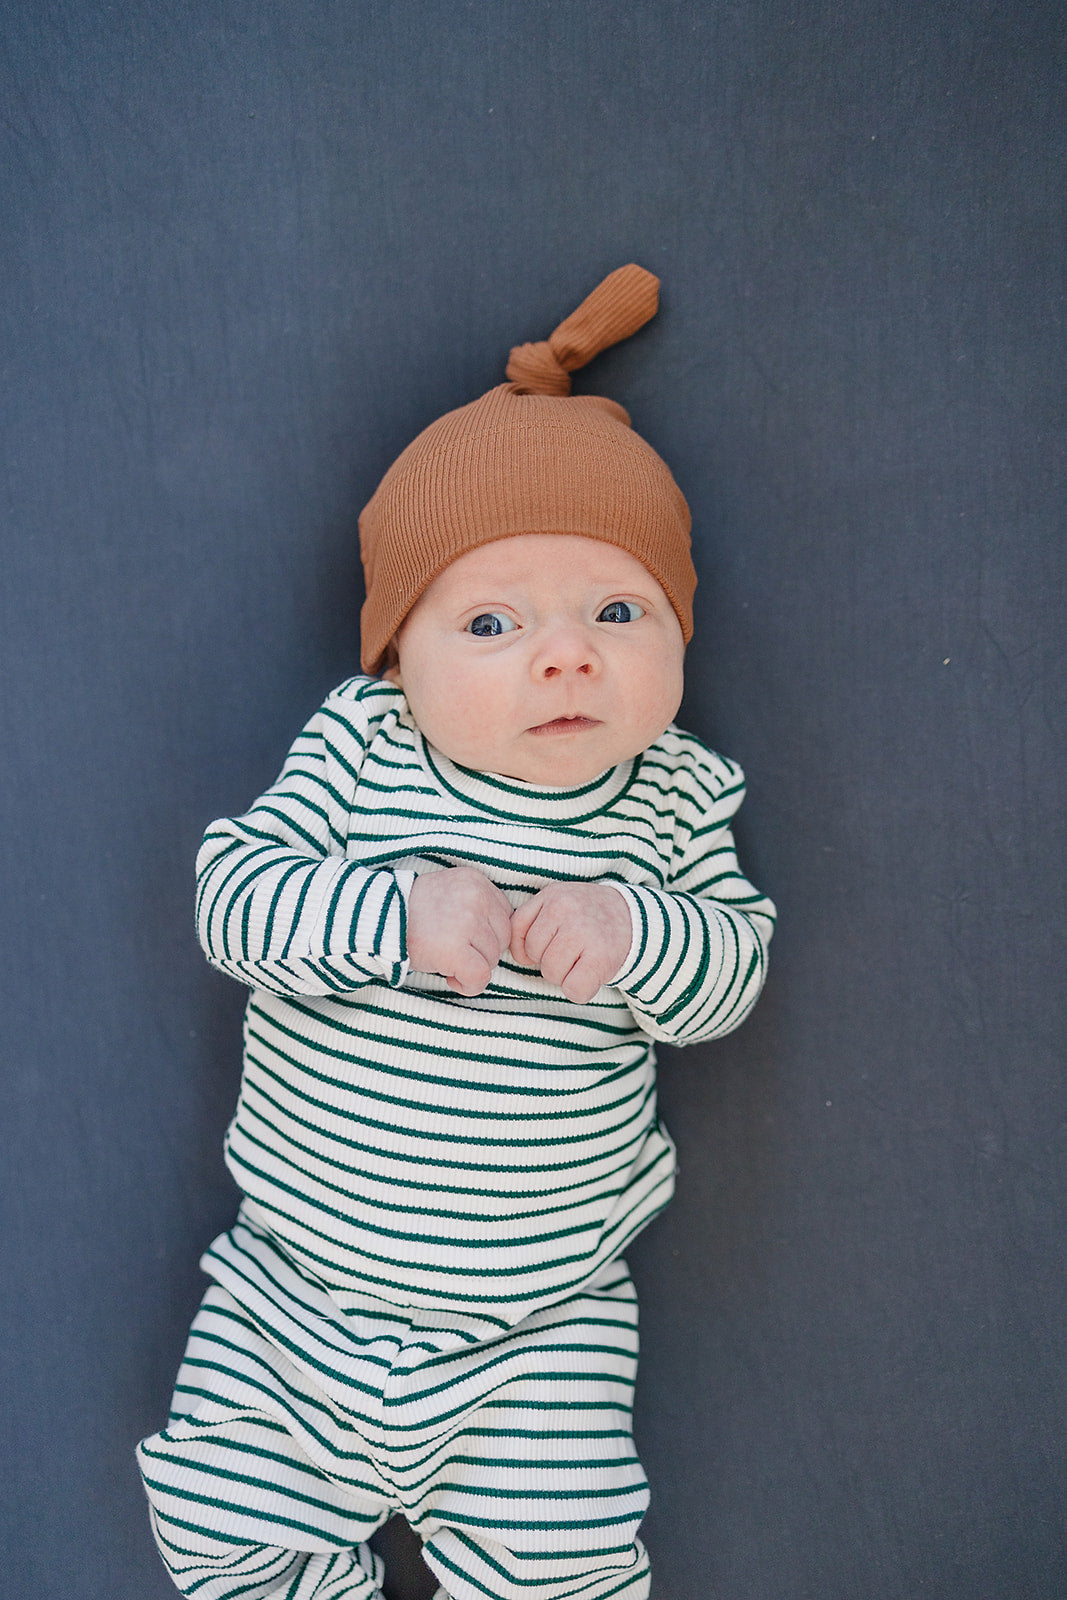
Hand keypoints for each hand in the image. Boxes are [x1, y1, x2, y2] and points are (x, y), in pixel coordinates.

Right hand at [407, 867, 512, 996]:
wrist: (375, 920)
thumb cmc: (411, 913)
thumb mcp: (448, 894)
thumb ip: (476, 907)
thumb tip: (500, 939)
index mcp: (475, 881)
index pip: (504, 915)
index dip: (486, 935)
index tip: (464, 939)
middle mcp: (475, 896)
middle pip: (503, 938)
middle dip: (482, 952)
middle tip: (454, 953)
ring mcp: (466, 921)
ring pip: (493, 959)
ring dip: (473, 967)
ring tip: (446, 961)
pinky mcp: (454, 948)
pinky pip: (480, 976)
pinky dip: (469, 985)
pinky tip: (451, 978)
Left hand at [509, 882, 631, 1003]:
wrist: (635, 918)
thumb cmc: (588, 917)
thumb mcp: (559, 903)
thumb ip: (532, 921)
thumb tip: (521, 958)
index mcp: (552, 896)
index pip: (516, 930)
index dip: (527, 945)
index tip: (549, 943)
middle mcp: (566, 909)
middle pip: (534, 954)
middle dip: (549, 959)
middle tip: (572, 950)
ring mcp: (584, 933)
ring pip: (551, 973)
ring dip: (564, 975)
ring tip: (583, 960)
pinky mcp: (601, 958)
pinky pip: (573, 989)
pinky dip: (580, 990)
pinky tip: (590, 974)